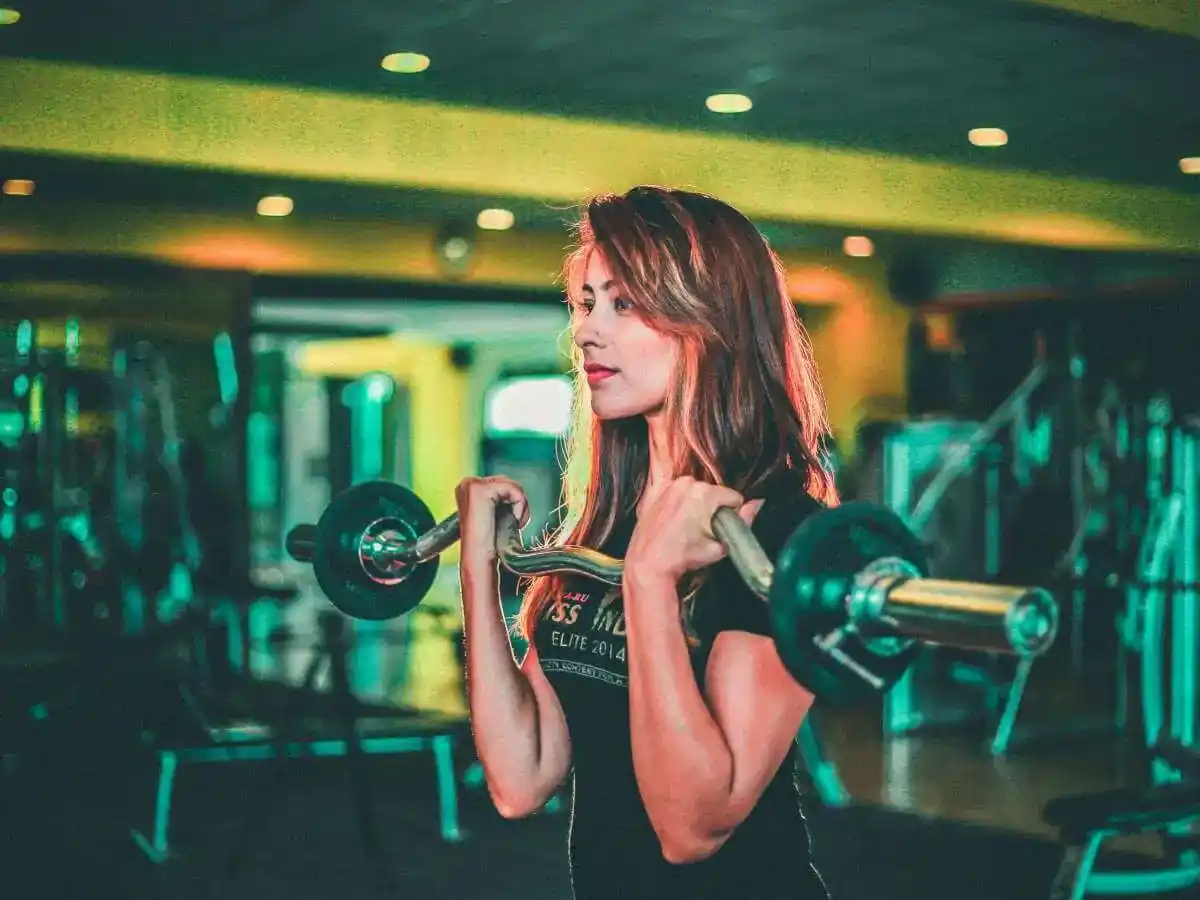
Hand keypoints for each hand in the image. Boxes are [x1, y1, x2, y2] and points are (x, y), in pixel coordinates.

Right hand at [454, 476, 530, 572]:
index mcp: (468, 489)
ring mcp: (471, 485)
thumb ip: (501, 500)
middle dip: (516, 502)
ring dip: (519, 504)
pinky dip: (519, 504)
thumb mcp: (495, 515)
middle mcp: (467, 484)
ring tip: (510, 522)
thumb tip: (518, 493)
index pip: (503, 483)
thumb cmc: (489, 543)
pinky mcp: (480, 490)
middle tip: (510, 522)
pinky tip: (511, 520)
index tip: (507, 520)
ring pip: (512, 484)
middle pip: (508, 481)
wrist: (480, 559)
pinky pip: (513, 489)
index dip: (512, 500)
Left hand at [625, 476, 764, 584]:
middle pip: (712, 493)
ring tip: (685, 526)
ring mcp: (668, 485)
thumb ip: (744, 521)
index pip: (733, 498)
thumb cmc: (683, 556)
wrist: (649, 562)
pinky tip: (672, 519)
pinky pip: (673, 491)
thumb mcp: (720, 545)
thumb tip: (757, 503)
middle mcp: (686, 482)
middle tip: (701, 530)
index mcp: (705, 493)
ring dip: (693, 504)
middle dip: (711, 509)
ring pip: (693, 491)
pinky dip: (675, 501)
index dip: (731, 515)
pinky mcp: (653, 492)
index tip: (719, 528)